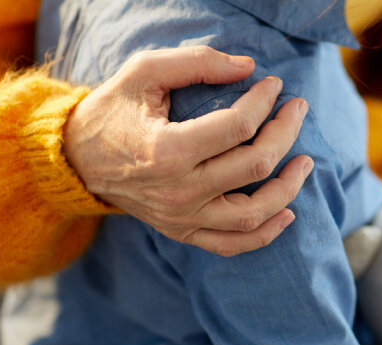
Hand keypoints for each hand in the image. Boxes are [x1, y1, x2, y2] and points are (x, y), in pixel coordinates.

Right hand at [64, 46, 311, 256]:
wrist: (76, 159)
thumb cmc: (112, 111)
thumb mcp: (145, 72)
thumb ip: (197, 64)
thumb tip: (249, 68)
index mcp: (168, 150)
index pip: (239, 126)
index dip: (265, 101)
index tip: (275, 85)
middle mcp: (178, 191)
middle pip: (254, 166)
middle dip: (286, 133)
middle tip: (297, 109)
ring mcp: (181, 217)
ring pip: (253, 213)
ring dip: (288, 188)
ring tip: (305, 162)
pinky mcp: (182, 231)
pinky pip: (232, 244)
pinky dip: (265, 233)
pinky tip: (287, 212)